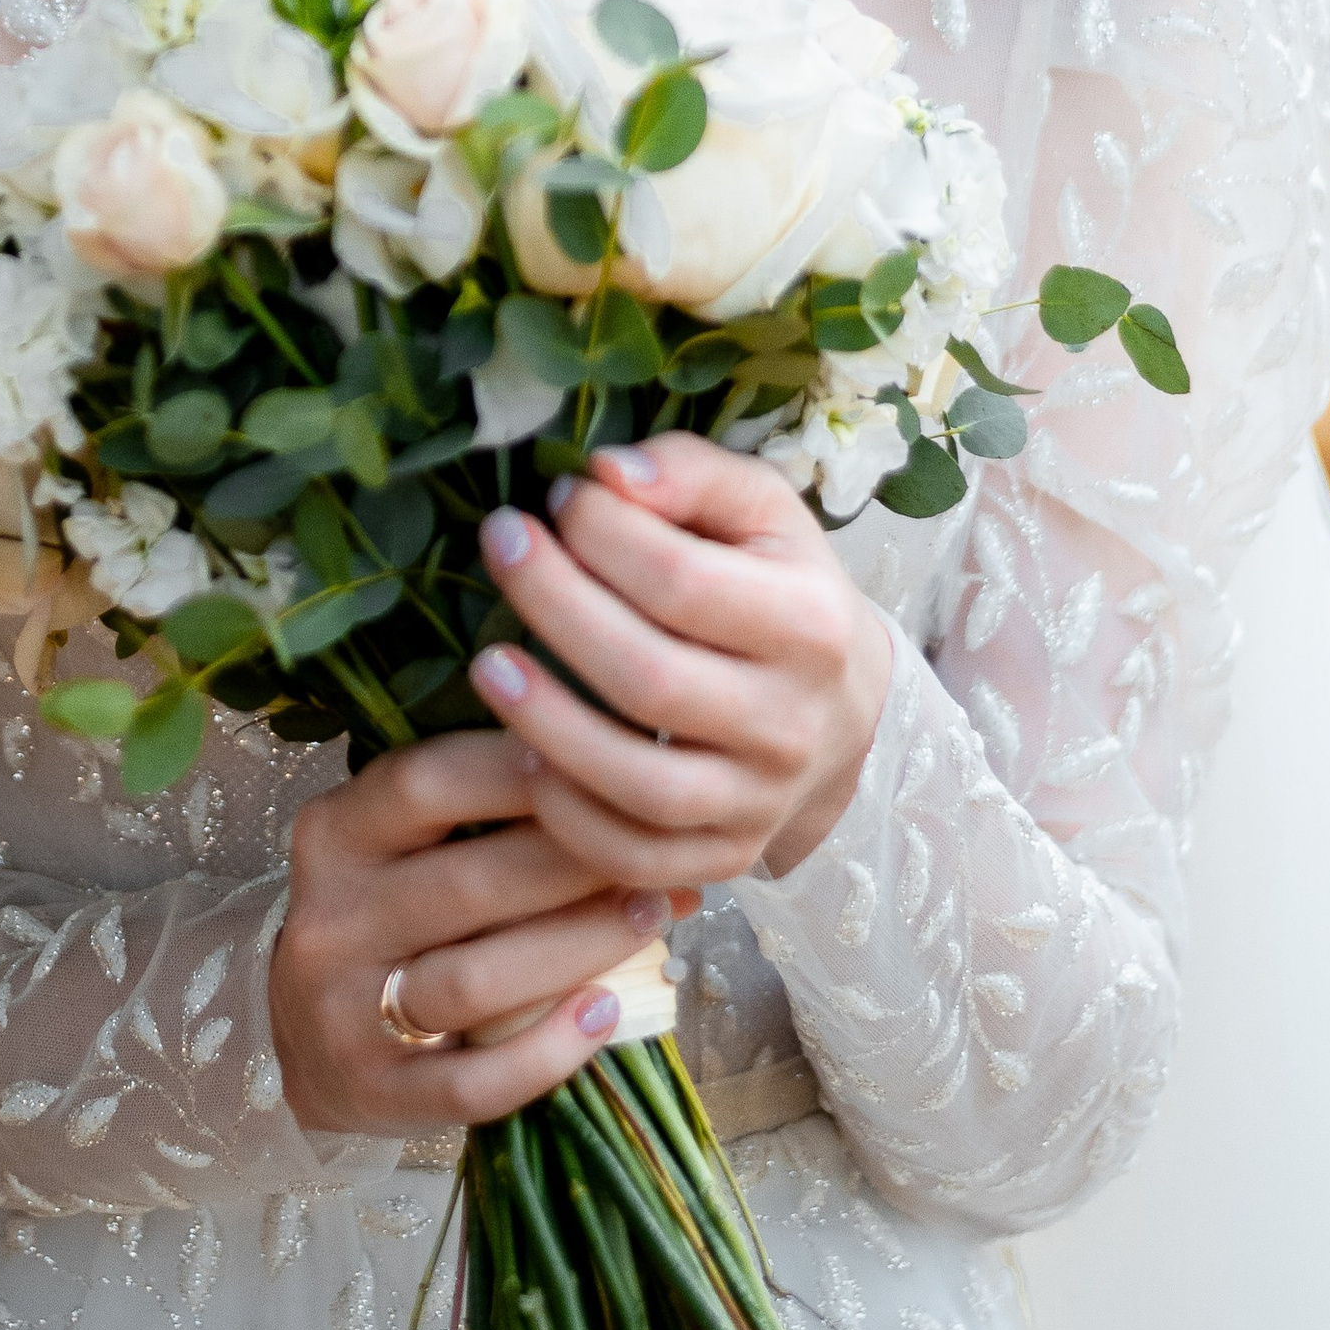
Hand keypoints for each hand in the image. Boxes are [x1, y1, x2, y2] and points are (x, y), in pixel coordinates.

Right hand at [271, 731, 689, 1138]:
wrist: (307, 1041)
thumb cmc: (389, 918)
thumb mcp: (402, 845)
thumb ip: (480, 806)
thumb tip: (620, 775)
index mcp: (335, 836)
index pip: (424, 784)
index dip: (518, 770)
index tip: (600, 762)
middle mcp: (331, 920)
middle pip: (468, 883)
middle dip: (580, 862)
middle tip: (657, 850)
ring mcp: (345, 1013)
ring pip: (476, 981)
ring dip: (580, 946)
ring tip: (652, 915)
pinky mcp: (375, 1092)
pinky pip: (474, 1082)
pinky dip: (549, 1051)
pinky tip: (607, 1014)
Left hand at [470, 435, 891, 893]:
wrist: (842, 709)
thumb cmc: (780, 588)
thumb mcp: (763, 511)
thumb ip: (692, 474)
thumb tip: (607, 472)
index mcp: (813, 625)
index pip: (682, 581)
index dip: (602, 533)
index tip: (557, 498)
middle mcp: (792, 723)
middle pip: (650, 679)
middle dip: (555, 606)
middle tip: (499, 544)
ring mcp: (759, 802)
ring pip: (638, 783)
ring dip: (545, 723)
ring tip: (487, 663)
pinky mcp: (723, 856)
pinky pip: (631, 856)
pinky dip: (566, 815)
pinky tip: (522, 756)